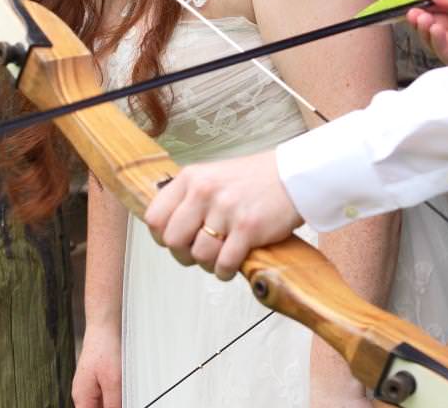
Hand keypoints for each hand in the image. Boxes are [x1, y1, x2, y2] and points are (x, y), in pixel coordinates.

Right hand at [70, 322, 121, 407]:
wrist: (104, 327)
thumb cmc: (104, 348)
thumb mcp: (113, 382)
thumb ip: (113, 404)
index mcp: (82, 397)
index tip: (118, 406)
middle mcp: (83, 393)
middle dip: (111, 407)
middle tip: (123, 399)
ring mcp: (90, 386)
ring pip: (102, 404)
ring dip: (114, 402)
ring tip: (123, 390)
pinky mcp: (97, 379)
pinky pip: (106, 395)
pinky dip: (115, 395)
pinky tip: (123, 389)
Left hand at [144, 149, 301, 280]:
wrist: (292, 177)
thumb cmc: (253, 180)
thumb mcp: (211, 176)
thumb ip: (187, 198)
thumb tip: (165, 229)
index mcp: (191, 178)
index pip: (154, 218)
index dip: (162, 237)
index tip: (175, 241)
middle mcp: (204, 191)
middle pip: (173, 241)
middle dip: (183, 255)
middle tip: (197, 254)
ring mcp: (226, 210)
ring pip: (200, 255)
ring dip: (208, 264)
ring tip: (220, 257)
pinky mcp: (248, 228)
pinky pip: (224, 263)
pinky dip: (226, 271)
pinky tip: (232, 264)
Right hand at [406, 0, 447, 63]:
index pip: (442, 5)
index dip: (427, 1)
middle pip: (435, 22)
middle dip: (422, 16)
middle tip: (412, 11)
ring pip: (437, 39)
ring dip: (425, 28)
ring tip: (421, 19)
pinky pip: (446, 53)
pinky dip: (437, 41)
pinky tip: (434, 29)